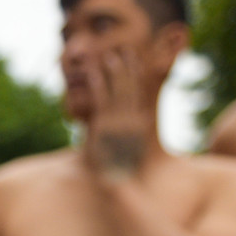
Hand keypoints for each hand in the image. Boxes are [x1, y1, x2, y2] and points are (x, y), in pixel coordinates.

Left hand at [82, 47, 150, 181]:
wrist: (113, 185)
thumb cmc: (118, 174)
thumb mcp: (126, 153)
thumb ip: (127, 139)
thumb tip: (128, 130)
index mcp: (141, 126)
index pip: (142, 95)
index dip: (139, 77)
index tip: (138, 61)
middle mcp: (133, 122)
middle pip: (132, 88)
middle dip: (129, 68)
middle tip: (126, 50)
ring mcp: (119, 123)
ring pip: (118, 90)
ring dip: (115, 71)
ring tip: (111, 55)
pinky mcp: (104, 126)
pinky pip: (101, 99)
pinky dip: (99, 83)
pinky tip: (94, 71)